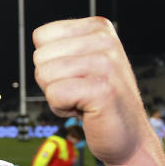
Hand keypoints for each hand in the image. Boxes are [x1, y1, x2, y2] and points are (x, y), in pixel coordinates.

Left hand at [33, 17, 151, 165]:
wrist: (128, 137)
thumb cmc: (98, 101)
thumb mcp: (81, 62)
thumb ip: (61, 47)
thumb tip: (36, 38)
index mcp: (99, 28)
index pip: (41, 36)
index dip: (49, 62)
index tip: (74, 76)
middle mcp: (105, 40)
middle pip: (40, 57)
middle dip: (51, 81)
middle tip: (79, 92)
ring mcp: (106, 64)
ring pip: (44, 74)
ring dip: (57, 96)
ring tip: (83, 100)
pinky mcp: (102, 89)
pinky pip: (54, 94)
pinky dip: (62, 109)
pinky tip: (85, 111)